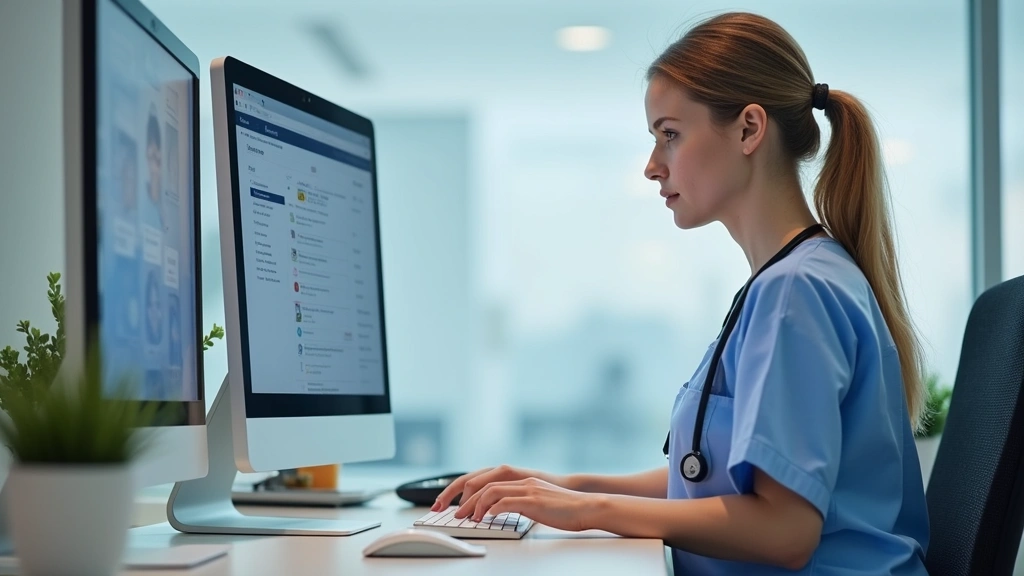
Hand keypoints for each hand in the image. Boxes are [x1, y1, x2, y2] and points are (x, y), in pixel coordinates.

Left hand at [431, 464, 565, 511]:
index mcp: (517, 477)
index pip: (480, 477)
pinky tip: (486, 518)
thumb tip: (493, 511)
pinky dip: (492, 509)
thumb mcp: (533, 500)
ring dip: (474, 505)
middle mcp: (519, 479)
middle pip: (479, 481)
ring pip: (489, 490)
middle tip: (450, 512)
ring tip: (468, 518)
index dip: (459, 489)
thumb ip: (514, 501)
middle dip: (459, 497)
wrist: (585, 506)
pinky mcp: (533, 500)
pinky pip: (505, 501)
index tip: (446, 501)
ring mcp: (525, 488)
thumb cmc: (562, 507)